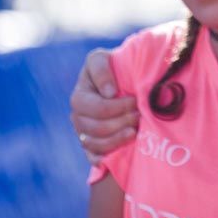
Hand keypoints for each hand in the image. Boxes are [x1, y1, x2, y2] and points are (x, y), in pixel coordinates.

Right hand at [70, 48, 138, 163]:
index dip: (117, 107)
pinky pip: (93, 157)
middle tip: (139, 116)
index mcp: (79, 96)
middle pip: (96, 128)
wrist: (119, 82)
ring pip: (95, 144)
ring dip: (117, 139)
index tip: (135, 101)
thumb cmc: (111, 68)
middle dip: (120, 123)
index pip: (96, 108)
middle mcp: (77, 116)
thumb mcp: (102, 59)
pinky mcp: (90, 146)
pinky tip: (118, 154)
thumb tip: (109, 93)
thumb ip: (101, 70)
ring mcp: (82, 132)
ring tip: (135, 131)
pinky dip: (104, 158)